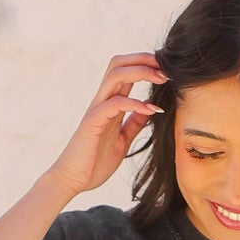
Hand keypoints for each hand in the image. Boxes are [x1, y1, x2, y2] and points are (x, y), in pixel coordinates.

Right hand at [44, 52, 166, 200]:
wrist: (72, 180)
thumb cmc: (94, 162)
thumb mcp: (122, 141)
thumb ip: (133, 124)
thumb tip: (148, 110)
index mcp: (110, 104)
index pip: (126, 72)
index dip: (145, 65)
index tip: (167, 71)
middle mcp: (102, 101)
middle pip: (119, 64)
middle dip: (143, 59)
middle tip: (166, 66)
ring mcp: (97, 109)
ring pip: (115, 75)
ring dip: (140, 72)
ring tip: (161, 78)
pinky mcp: (93, 122)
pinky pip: (114, 104)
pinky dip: (134, 103)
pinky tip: (151, 109)